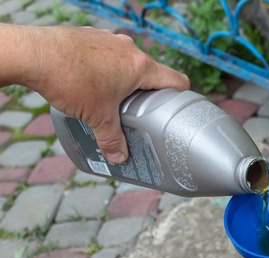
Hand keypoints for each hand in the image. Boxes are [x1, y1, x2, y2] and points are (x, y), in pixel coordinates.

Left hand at [7, 25, 189, 162]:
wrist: (34, 54)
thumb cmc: (71, 80)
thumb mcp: (97, 117)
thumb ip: (112, 139)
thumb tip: (119, 158)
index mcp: (140, 67)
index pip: (176, 80)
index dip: (181, 95)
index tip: (177, 106)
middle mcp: (128, 49)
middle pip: (149, 72)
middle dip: (144, 91)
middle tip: (135, 109)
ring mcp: (108, 39)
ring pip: (125, 61)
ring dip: (121, 77)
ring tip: (107, 95)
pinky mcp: (88, 36)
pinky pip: (104, 53)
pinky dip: (101, 65)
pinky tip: (86, 79)